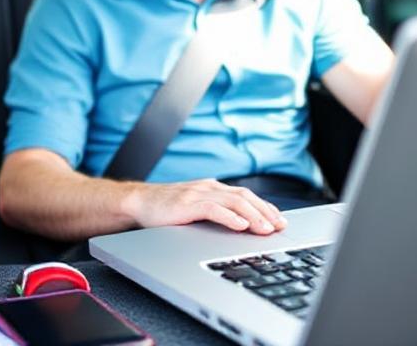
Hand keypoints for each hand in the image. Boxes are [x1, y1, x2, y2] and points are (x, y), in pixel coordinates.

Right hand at [122, 178, 285, 234]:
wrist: (137, 202)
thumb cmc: (164, 209)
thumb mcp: (194, 208)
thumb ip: (214, 212)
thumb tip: (240, 227)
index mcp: (211, 188)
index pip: (245, 195)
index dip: (264, 207)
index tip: (279, 220)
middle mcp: (207, 188)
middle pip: (244, 197)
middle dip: (265, 212)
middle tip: (280, 226)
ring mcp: (197, 194)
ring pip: (233, 202)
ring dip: (253, 215)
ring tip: (265, 228)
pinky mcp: (186, 204)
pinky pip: (213, 209)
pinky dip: (230, 216)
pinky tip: (241, 225)